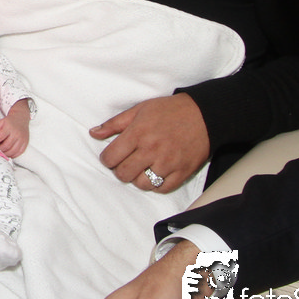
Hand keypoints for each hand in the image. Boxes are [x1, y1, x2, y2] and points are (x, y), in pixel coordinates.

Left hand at [0, 99, 30, 156]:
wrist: (21, 118)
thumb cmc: (10, 121)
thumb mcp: (1, 122)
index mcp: (9, 127)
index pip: (0, 136)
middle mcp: (17, 133)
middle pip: (6, 145)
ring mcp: (22, 139)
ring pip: (12, 151)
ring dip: (5, 153)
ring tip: (0, 152)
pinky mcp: (26, 143)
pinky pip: (19, 152)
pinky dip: (12, 155)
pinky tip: (8, 153)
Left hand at [91, 93, 209, 192]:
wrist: (204, 114)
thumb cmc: (170, 110)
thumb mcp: (139, 110)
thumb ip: (114, 123)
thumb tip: (94, 133)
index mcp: (138, 133)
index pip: (111, 157)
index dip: (107, 159)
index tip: (111, 157)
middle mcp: (151, 150)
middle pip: (123, 174)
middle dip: (119, 170)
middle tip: (125, 163)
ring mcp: (168, 163)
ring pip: (141, 184)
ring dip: (137, 178)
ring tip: (141, 168)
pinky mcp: (182, 172)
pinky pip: (162, 189)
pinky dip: (156, 185)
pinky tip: (155, 174)